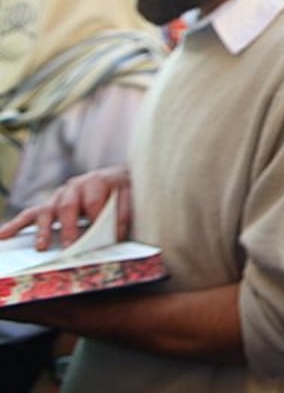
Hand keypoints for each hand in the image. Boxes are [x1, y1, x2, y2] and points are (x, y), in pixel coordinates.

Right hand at [0, 166, 131, 249]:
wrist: (117, 177)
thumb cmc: (122, 189)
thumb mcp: (131, 195)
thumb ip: (124, 211)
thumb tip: (117, 232)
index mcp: (97, 181)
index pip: (94, 202)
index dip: (96, 218)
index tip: (98, 236)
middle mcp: (75, 186)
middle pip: (68, 206)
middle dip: (69, 228)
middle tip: (70, 247)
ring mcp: (59, 195)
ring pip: (47, 211)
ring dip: (44, 230)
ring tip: (41, 247)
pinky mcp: (49, 204)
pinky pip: (30, 214)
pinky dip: (15, 225)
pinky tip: (2, 236)